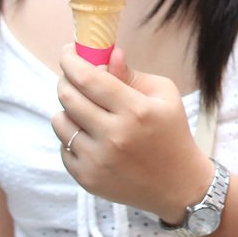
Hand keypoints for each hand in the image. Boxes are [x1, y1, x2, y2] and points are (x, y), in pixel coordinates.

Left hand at [51, 45, 212, 222]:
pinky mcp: (87, 178)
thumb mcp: (164, 95)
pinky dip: (72, 137)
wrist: (178, 184)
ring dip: (67, 109)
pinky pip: (63, 147)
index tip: (68, 52)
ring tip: (85, 110)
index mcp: (136, 110)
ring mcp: (98, 159)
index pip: (89, 78)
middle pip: (69, 97)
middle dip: (66, 80)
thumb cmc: (172, 132)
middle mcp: (114, 135)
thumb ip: (132, 74)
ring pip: (60, 122)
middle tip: (73, 77)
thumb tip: (108, 55)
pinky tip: (91, 136)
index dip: (71, 61)